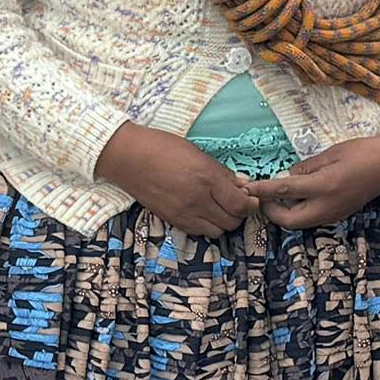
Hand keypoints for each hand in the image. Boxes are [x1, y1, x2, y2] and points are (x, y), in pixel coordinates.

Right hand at [97, 122, 256, 239]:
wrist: (128, 157)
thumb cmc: (162, 147)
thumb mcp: (197, 152)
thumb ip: (221, 172)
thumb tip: (243, 184)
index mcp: (206, 177)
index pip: (240, 204)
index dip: (251, 204)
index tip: (252, 198)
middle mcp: (198, 199)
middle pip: (232, 220)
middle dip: (239, 213)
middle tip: (236, 201)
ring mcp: (184, 213)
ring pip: (218, 230)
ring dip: (224, 221)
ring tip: (219, 207)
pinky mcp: (173, 220)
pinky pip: (200, 232)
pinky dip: (207, 225)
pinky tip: (204, 212)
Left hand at [251, 121, 379, 230]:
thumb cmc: (362, 152)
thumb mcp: (330, 153)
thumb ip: (306, 167)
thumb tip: (288, 176)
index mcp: (324, 186)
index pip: (285, 191)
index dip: (262, 191)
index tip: (247, 189)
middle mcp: (328, 206)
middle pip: (289, 221)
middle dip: (271, 211)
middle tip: (262, 196)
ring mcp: (334, 214)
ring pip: (299, 222)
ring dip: (284, 213)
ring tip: (276, 196)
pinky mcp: (339, 215)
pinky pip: (311, 218)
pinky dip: (298, 211)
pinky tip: (296, 196)